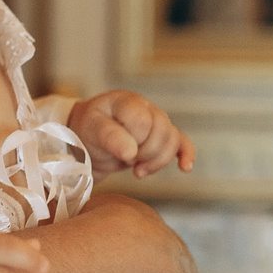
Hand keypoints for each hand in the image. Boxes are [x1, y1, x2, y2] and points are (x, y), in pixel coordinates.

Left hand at [69, 90, 192, 177]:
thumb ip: (110, 138)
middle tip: (127, 162)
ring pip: (172, 140)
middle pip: (162, 131)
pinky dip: (185, 155)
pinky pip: (181, 143)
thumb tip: (131, 152)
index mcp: (127, 101)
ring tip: (137, 171)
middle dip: (146, 153)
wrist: (86, 139)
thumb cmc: (87, 131)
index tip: (119, 152)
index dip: (134, 142)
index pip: (143, 121)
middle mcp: (146, 108)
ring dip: (157, 161)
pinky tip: (185, 168)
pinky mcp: (162, 137)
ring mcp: (156, 121)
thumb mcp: (91, 131)